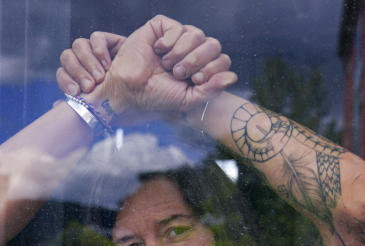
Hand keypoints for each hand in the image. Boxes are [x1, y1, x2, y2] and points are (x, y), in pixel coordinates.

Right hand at [56, 16, 235, 120]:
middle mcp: (192, 51)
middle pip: (213, 45)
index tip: (195, 81)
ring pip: (196, 34)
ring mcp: (178, 38)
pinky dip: (170, 40)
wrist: (130, 90)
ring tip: (167, 65)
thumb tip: (234, 77)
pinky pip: (177, 26)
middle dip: (196, 61)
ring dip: (181, 52)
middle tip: (179, 73)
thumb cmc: (158, 98)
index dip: (212, 69)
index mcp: (202, 68)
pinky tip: (159, 51)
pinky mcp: (162, 28)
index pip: (222, 60)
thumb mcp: (189, 99)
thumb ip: (212, 89)